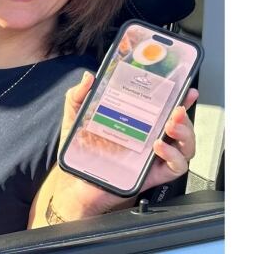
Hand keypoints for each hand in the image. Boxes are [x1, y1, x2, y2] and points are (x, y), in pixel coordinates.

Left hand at [49, 71, 198, 220]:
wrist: (75, 183)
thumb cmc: (80, 150)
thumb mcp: (76, 117)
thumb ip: (79, 95)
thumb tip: (88, 78)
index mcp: (139, 122)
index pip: (165, 107)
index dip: (179, 97)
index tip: (184, 88)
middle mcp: (151, 138)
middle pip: (181, 126)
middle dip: (185, 115)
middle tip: (176, 110)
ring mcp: (154, 157)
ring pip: (185, 146)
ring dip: (185, 134)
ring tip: (171, 126)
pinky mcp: (154, 175)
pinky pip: (176, 167)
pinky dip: (173, 156)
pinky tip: (159, 147)